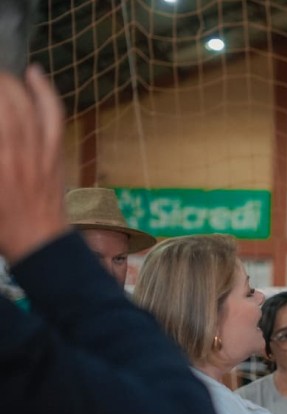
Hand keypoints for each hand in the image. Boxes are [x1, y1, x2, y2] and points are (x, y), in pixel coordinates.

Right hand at [0, 65, 66, 262]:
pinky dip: (44, 92)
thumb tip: (1, 135)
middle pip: (3, 107)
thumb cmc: (2, 223)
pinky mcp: (55, 152)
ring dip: (9, 83)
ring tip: (0, 73)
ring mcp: (39, 152)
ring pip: (25, 106)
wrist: (40, 242)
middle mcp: (14, 155)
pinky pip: (52, 116)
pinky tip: (34, 73)